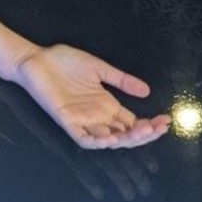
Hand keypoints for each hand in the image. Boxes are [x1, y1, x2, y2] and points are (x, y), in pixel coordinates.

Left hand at [12, 43, 170, 149]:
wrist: (36, 59)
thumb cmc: (64, 63)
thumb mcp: (98, 68)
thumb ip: (121, 80)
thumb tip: (147, 90)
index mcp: (105, 105)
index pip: (132, 122)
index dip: (149, 125)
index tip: (165, 120)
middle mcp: (97, 117)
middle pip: (125, 134)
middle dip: (144, 134)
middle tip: (160, 127)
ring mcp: (82, 121)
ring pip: (108, 140)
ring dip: (127, 139)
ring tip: (143, 132)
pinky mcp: (67, 121)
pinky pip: (84, 139)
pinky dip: (98, 142)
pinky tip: (112, 138)